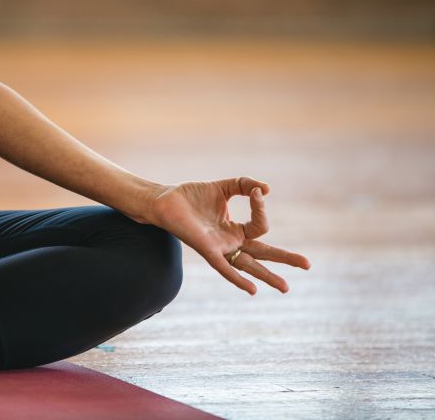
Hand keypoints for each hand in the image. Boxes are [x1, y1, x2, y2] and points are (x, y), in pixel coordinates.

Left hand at [147, 177, 310, 294]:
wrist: (166, 201)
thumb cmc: (192, 196)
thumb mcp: (225, 187)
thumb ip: (245, 185)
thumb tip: (266, 190)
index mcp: (235, 230)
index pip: (260, 225)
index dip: (261, 208)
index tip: (257, 192)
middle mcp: (230, 242)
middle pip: (263, 254)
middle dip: (285, 259)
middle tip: (308, 265)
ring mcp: (220, 249)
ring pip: (249, 265)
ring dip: (267, 276)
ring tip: (286, 287)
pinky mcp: (207, 251)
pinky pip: (225, 268)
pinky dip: (238, 279)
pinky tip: (252, 290)